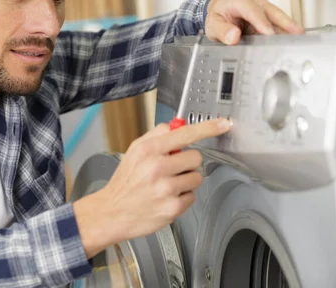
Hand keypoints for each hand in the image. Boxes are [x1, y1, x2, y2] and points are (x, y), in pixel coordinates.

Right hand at [73, 118, 231, 258]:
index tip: (223, 124)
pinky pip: (192, 196)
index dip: (208, 128)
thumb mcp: (133, 151)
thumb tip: (176, 127)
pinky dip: (182, 197)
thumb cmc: (125, 182)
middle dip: (187, 162)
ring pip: (196, 178)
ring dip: (186, 181)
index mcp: (148, 150)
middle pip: (196, 157)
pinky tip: (166, 198)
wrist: (112, 212)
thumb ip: (156, 136)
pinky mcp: (172, 207)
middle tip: (172, 169)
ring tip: (167, 185)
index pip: (184, 134)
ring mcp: (166, 189)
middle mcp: (157, 168)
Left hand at [205, 0, 304, 44]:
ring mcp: (264, 9)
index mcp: (239, 1)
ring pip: (279, 18)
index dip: (261, 21)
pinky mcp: (269, 18)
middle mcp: (255, 2)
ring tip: (300, 40)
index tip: (269, 33)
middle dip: (285, 22)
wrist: (222, 10)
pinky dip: (286, 33)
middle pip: (272, 11)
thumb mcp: (213, 25)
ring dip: (289, 28)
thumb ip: (222, 31)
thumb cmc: (219, 15)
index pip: (252, 10)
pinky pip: (279, 25)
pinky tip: (293, 41)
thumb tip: (233, 36)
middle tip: (297, 33)